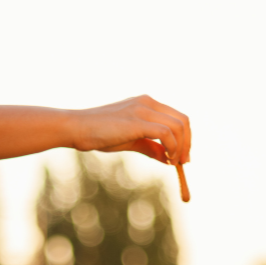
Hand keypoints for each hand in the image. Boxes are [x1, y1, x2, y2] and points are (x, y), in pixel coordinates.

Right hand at [68, 95, 190, 165]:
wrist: (78, 128)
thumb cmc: (100, 134)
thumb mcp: (130, 141)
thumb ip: (150, 147)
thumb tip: (168, 159)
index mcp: (147, 103)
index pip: (177, 118)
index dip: (185, 138)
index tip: (182, 157)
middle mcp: (148, 102)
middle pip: (183, 121)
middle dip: (187, 143)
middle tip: (182, 163)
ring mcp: (143, 109)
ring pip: (178, 126)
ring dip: (180, 148)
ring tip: (172, 163)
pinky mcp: (137, 121)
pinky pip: (166, 133)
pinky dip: (171, 148)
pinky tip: (166, 159)